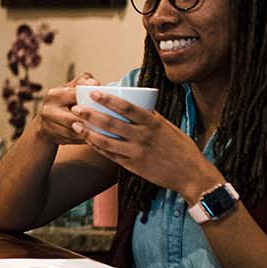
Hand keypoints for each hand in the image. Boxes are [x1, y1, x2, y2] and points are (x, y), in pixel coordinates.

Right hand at [31, 73, 100, 146]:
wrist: (46, 122)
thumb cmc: (63, 101)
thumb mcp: (70, 88)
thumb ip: (83, 82)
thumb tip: (95, 83)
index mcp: (53, 95)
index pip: (74, 96)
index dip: (90, 99)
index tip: (104, 101)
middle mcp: (48, 110)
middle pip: (72, 118)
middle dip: (89, 120)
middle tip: (107, 121)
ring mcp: (48, 126)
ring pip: (73, 132)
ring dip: (89, 132)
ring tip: (104, 131)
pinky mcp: (53, 138)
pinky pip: (72, 140)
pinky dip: (85, 140)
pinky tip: (96, 138)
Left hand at [70, 90, 218, 199]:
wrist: (191, 174)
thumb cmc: (182, 148)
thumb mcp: (169, 128)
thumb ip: (151, 117)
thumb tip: (138, 104)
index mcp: (153, 123)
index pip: (127, 107)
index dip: (108, 99)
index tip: (94, 93)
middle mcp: (143, 137)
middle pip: (111, 123)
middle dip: (91, 115)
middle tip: (76, 108)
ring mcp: (136, 152)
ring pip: (106, 141)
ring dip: (88, 133)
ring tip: (75, 125)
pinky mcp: (133, 166)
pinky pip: (111, 156)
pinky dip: (98, 148)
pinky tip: (88, 142)